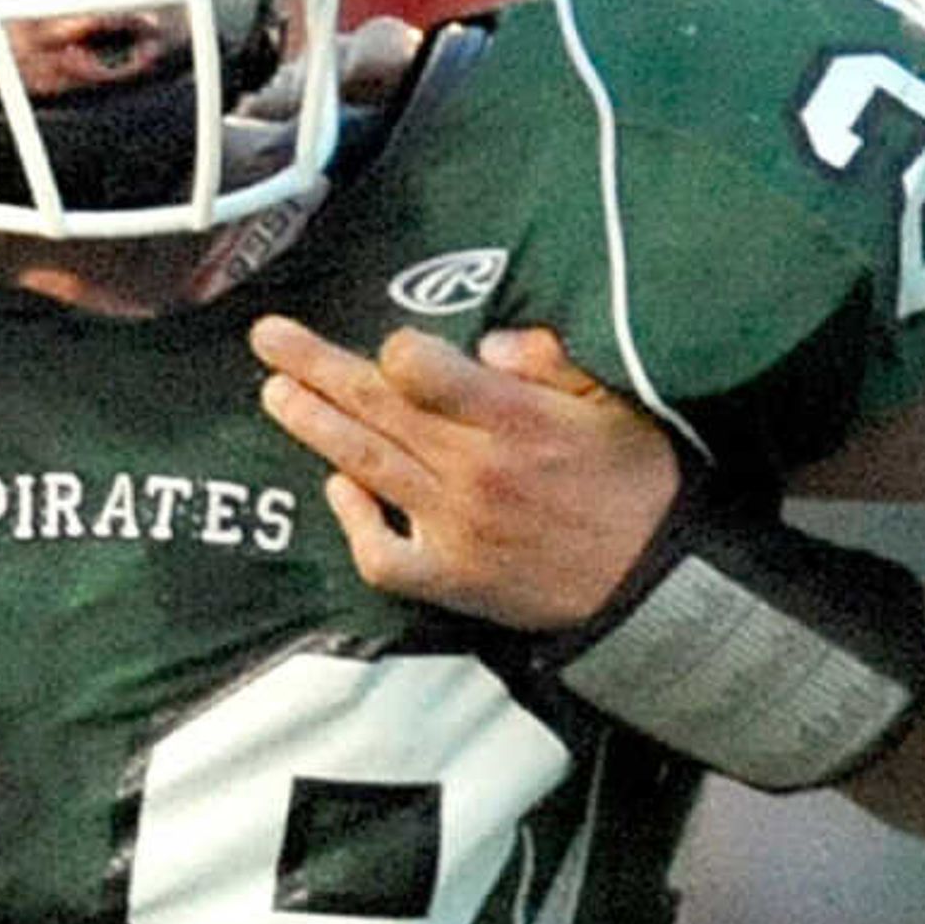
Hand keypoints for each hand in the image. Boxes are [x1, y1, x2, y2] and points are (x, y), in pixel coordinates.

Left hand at [249, 316, 679, 629]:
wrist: (656, 585)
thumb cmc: (639, 484)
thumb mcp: (617, 402)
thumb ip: (552, 361)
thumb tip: (489, 343)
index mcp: (516, 421)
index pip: (425, 374)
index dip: (400, 353)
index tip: (390, 344)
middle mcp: (475, 471)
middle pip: (376, 409)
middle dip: (314, 367)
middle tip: (268, 337)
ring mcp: (455, 528)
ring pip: (366, 465)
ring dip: (313, 426)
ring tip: (277, 393)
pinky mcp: (451, 578)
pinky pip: (382, 554)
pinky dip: (353, 522)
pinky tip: (341, 489)